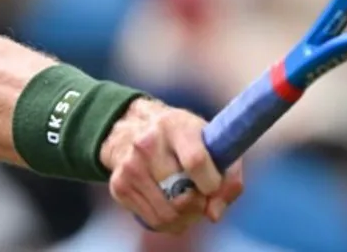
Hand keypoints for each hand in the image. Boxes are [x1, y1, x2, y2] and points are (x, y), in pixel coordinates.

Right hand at [98, 98, 243, 232]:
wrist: (133, 127)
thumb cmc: (182, 137)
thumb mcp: (209, 140)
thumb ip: (228, 175)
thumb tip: (214, 213)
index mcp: (174, 125)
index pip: (195, 161)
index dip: (211, 183)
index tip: (213, 186)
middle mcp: (147, 144)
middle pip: (181, 196)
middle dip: (199, 205)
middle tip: (201, 198)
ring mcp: (130, 167)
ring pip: (168, 215)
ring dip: (185, 217)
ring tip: (188, 203)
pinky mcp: (119, 186)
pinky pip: (153, 221)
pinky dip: (169, 221)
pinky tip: (170, 204)